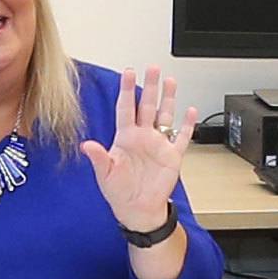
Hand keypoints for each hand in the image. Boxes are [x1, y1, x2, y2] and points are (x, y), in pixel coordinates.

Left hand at [80, 66, 197, 230]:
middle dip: (150, 86)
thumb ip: (98, 157)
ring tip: (171, 81)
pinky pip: (182, 137)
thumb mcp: (105, 174)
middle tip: (153, 68)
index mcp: (125, 138)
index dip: (127, 90)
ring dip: (168, 99)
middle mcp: (142, 137)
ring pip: (165, 116)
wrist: (138, 210)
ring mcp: (158, 145)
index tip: (128, 72)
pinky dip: (187, 125)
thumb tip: (87, 145)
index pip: (126, 108)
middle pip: (147, 106)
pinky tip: (190, 112)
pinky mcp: (172, 156)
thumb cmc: (119, 192)